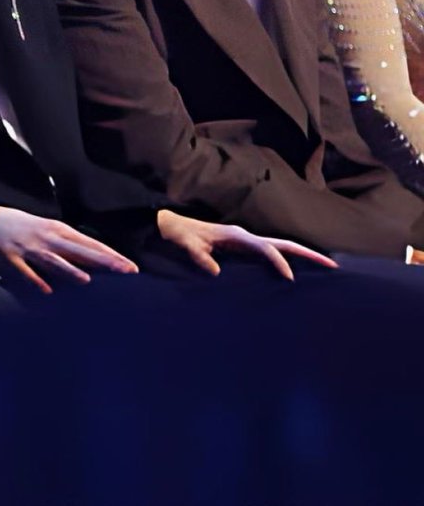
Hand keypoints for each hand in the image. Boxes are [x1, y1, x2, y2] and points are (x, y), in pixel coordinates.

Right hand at [0, 204, 138, 294]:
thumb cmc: (22, 227)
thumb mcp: (48, 229)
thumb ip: (69, 244)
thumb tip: (94, 260)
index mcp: (58, 230)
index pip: (90, 243)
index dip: (111, 255)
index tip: (131, 267)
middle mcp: (47, 239)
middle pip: (79, 251)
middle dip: (102, 261)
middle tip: (124, 271)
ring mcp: (29, 249)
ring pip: (53, 261)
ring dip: (69, 270)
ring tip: (87, 280)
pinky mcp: (12, 259)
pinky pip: (26, 272)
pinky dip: (36, 281)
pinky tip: (47, 291)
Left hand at [156, 210, 336, 279]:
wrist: (173, 226)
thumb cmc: (181, 235)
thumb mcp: (187, 245)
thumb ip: (199, 256)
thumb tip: (214, 271)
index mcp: (237, 235)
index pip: (266, 249)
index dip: (279, 262)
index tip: (290, 279)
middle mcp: (246, 236)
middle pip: (284, 243)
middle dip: (308, 254)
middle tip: (333, 265)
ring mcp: (247, 241)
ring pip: (282, 247)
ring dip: (304, 256)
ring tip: (327, 268)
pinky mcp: (244, 247)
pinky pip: (272, 253)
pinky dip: (289, 260)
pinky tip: (299, 273)